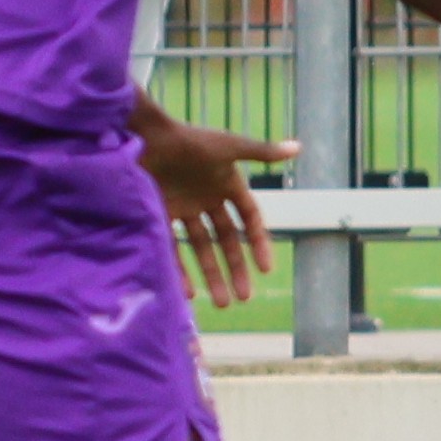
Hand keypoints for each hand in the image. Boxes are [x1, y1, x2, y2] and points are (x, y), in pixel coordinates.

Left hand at [131, 103, 293, 309]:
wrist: (142, 137)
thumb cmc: (188, 140)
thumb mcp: (229, 147)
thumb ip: (262, 153)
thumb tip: (298, 148)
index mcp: (227, 184)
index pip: (249, 219)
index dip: (258, 243)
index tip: (265, 268)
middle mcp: (206, 200)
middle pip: (226, 241)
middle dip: (236, 269)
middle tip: (243, 298)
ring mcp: (182, 210)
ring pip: (202, 249)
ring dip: (212, 276)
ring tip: (221, 303)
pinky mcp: (158, 216)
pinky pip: (172, 249)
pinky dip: (180, 270)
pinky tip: (188, 292)